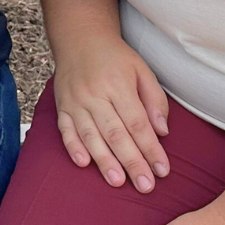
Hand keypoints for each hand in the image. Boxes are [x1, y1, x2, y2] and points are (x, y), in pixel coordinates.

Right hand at [52, 34, 171, 191]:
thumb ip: (154, 100)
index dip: (151, 149)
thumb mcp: (142, 70)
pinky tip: (83, 164)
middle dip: (132, 162)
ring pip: (91, 135)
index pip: (137, 123)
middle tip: (145, 186)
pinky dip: (73, 147)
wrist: (79, 38)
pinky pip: (65, 130)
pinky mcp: (61, 106)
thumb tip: (162, 132)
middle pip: (116, 133)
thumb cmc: (115, 57)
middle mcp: (95, 94)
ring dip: (104, 160)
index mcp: (118, 85)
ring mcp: (75, 101)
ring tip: (118, 182)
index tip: (163, 170)